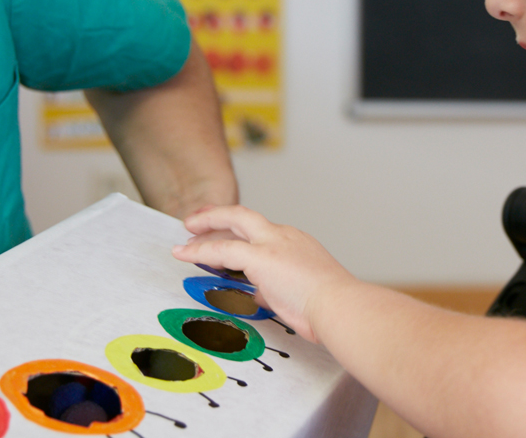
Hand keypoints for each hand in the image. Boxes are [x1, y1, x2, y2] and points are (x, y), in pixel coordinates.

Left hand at [174, 206, 355, 343]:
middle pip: (245, 216)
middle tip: (197, 219)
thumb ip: (275, 291)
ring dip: (206, 226)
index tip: (229, 235)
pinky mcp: (260, 256)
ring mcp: (273, 243)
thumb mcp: (299, 295)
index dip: (242, 233)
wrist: (341, 307)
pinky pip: (222, 249)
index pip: (263, 233)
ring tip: (187, 233)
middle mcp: (285, 237)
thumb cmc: (329, 309)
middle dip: (219, 215)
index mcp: (297, 245)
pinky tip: (183, 253)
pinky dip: (199, 251)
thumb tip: (259, 294)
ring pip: (233, 222)